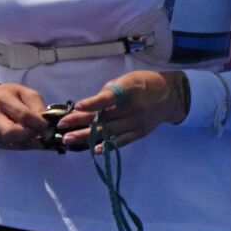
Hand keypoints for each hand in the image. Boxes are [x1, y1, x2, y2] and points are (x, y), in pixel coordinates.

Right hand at [0, 83, 51, 149]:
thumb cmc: (11, 95)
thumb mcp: (26, 93)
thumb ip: (38, 106)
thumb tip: (48, 125)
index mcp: (1, 99)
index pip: (23, 116)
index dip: (39, 123)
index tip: (49, 125)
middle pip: (12, 133)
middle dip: (32, 135)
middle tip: (43, 132)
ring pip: (14, 143)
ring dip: (31, 142)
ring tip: (39, 136)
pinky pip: (14, 147)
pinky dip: (26, 145)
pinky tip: (30, 138)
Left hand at [56, 70, 189, 152]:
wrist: (169, 96)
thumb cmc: (141, 84)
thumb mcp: (125, 80)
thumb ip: (106, 93)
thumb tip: (87, 107)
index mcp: (128, 91)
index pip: (108, 98)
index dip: (93, 102)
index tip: (77, 106)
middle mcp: (134, 109)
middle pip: (104, 118)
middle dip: (80, 123)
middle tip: (61, 127)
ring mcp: (137, 123)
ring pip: (109, 132)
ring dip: (87, 137)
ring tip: (69, 139)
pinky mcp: (140, 133)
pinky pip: (122, 141)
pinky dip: (107, 146)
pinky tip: (93, 150)